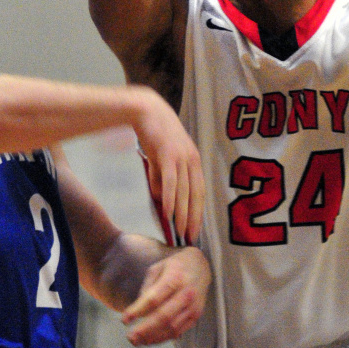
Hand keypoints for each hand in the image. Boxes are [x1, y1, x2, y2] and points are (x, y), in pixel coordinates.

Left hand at [121, 246, 210, 344]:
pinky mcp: (196, 315)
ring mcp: (193, 306)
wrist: (201, 266)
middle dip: (144, 329)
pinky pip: (179, 331)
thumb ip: (147, 288)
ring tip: (138, 341)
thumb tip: (138, 310)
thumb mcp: (158, 268)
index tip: (124, 319)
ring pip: (172, 328)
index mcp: (174, 277)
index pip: (154, 298)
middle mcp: (186, 293)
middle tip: (130, 337)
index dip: (138, 311)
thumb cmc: (176, 266)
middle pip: (163, 316)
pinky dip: (164, 338)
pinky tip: (152, 339)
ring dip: (153, 337)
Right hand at [132, 90, 203, 243]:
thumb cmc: (156, 133)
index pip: (200, 191)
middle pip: (196, 194)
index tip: (196, 229)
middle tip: (191, 237)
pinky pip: (170, 181)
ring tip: (180, 231)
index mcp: (194, 160)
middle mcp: (191, 159)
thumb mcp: (165, 157)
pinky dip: (170, 198)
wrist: (148, 110)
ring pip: (184, 191)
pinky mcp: (168, 155)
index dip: (198, 211)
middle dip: (194, 217)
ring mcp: (181, 157)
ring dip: (182, 213)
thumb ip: (164, 177)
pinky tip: (168, 213)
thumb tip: (162, 199)